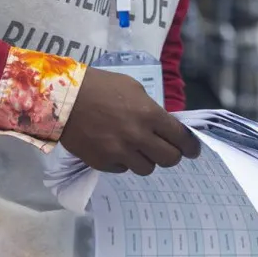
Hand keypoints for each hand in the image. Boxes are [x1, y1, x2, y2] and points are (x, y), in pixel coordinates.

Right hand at [60, 66, 201, 174]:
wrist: (64, 98)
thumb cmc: (101, 86)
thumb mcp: (133, 89)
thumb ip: (151, 109)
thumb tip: (163, 125)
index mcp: (149, 115)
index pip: (180, 138)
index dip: (190, 146)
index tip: (193, 150)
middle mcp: (137, 137)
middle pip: (169, 159)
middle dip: (172, 155)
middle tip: (167, 150)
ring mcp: (119, 152)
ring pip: (147, 168)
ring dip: (146, 159)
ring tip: (138, 149)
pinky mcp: (102, 163)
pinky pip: (123, 170)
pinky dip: (124, 162)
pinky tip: (118, 150)